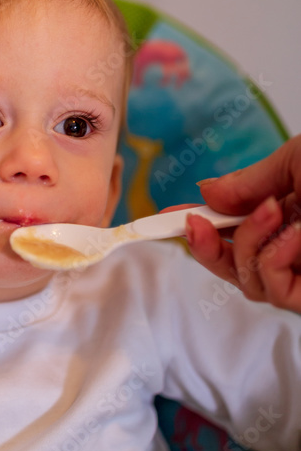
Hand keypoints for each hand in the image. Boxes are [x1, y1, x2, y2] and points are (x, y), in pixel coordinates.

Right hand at [174, 137, 300, 311]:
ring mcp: (297, 273)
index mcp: (287, 214)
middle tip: (194, 223)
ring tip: (274, 211)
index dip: (197, 223)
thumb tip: (206, 191)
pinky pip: (269, 289)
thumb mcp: (293, 161)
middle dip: (205, 245)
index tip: (163, 218)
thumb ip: (249, 181)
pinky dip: (271, 260)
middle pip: (230, 263)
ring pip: (246, 279)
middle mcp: (289, 247)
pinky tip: (294, 236)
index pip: (232, 227)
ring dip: (249, 242)